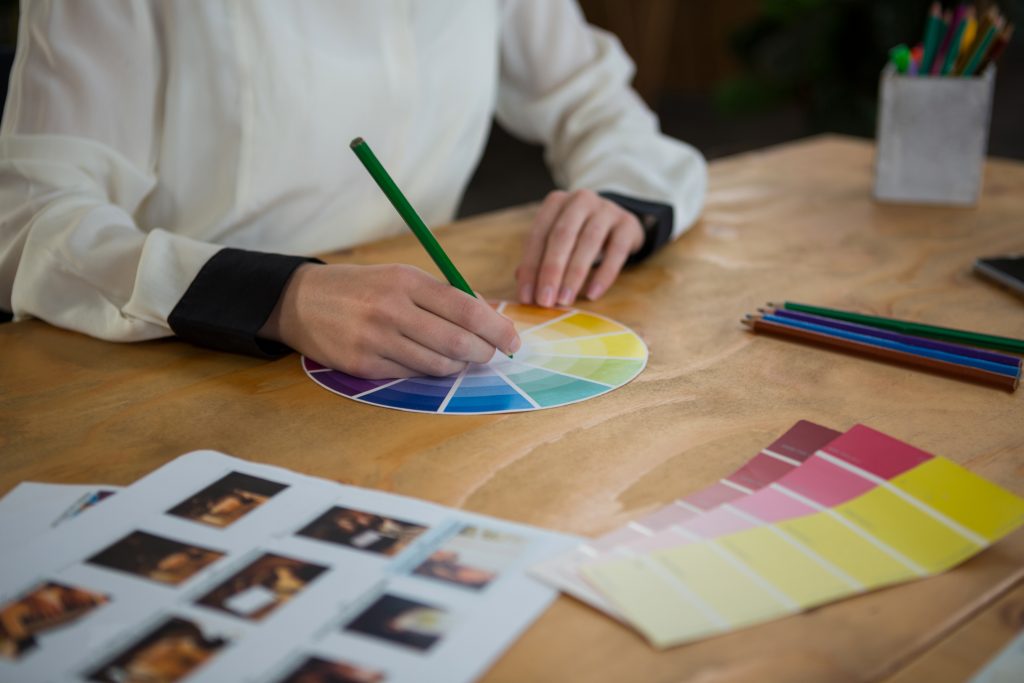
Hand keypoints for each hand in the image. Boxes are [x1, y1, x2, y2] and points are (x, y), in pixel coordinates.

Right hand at [261, 264, 520, 377]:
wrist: (300, 301)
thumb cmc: (362, 287)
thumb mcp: (400, 277)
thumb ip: (441, 296)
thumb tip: (488, 319)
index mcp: (406, 281)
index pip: (465, 308)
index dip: (496, 328)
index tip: (513, 340)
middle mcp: (391, 309)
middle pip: (457, 341)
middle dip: (483, 352)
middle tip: (491, 354)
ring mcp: (376, 340)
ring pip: (437, 364)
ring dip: (457, 365)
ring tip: (460, 357)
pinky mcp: (363, 365)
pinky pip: (411, 375)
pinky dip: (427, 371)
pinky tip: (426, 361)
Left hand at [516, 189, 643, 306]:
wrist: (619, 222)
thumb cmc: (580, 234)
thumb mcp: (559, 241)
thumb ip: (540, 260)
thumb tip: (525, 289)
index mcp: (556, 202)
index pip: (538, 235)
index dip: (530, 267)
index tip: (525, 296)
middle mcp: (580, 200)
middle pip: (562, 236)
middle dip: (551, 271)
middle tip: (544, 301)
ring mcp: (606, 209)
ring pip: (588, 242)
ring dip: (574, 275)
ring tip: (564, 300)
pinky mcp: (628, 223)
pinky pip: (616, 251)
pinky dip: (604, 275)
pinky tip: (592, 294)